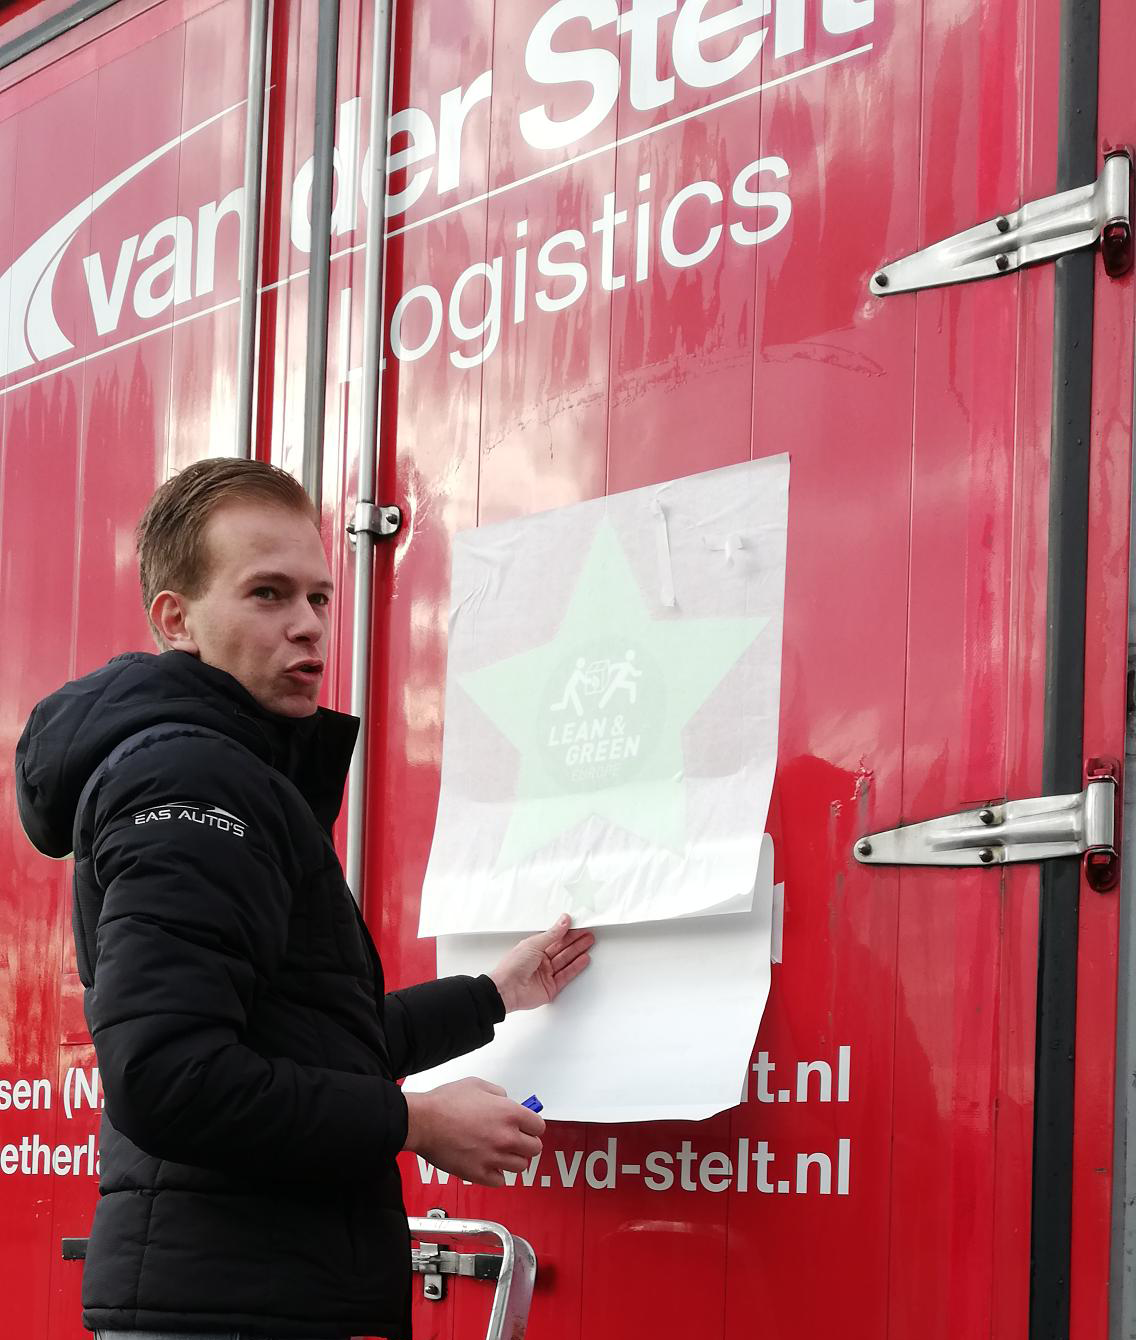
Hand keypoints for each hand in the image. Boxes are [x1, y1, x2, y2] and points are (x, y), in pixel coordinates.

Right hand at [402, 1078, 544, 1185]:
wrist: (423, 1121)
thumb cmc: (445, 1103)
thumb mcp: (477, 1085)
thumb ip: (498, 1093)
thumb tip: (505, 1101)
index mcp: (509, 1113)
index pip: (539, 1126)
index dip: (531, 1126)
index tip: (526, 1127)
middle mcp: (506, 1137)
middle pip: (534, 1149)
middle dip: (526, 1143)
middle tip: (516, 1140)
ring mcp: (493, 1157)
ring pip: (520, 1166)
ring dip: (513, 1159)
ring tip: (502, 1153)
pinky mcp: (479, 1174)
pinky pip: (500, 1181)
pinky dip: (497, 1175)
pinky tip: (490, 1165)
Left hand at [490, 914, 594, 1012]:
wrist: (507, 989)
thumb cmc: (513, 966)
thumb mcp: (534, 944)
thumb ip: (552, 934)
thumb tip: (563, 921)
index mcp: (533, 949)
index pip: (554, 938)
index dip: (566, 932)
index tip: (578, 926)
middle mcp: (540, 961)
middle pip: (562, 949)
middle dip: (575, 940)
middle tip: (587, 933)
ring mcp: (546, 974)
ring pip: (566, 961)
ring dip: (578, 952)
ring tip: (589, 943)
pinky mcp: (551, 987)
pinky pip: (566, 975)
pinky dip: (576, 967)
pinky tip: (583, 959)